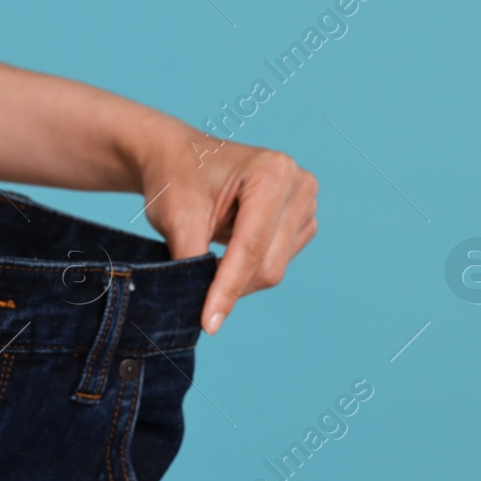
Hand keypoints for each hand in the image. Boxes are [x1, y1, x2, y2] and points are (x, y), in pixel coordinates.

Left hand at [125, 110, 318, 334]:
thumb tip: (207, 311)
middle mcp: (297, 183)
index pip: (251, 246)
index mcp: (270, 172)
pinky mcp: (303, 219)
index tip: (208, 323)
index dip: (228, 289)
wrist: (178, 157)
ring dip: (240, 275)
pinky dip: (250, 266)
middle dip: (232, 284)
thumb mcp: (176, 219)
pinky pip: (280, 261)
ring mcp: (305, 201)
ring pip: (276, 267)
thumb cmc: (175, 178)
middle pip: (270, 262)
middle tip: (193, 288)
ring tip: (208, 248)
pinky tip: (229, 246)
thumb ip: (193, 262)